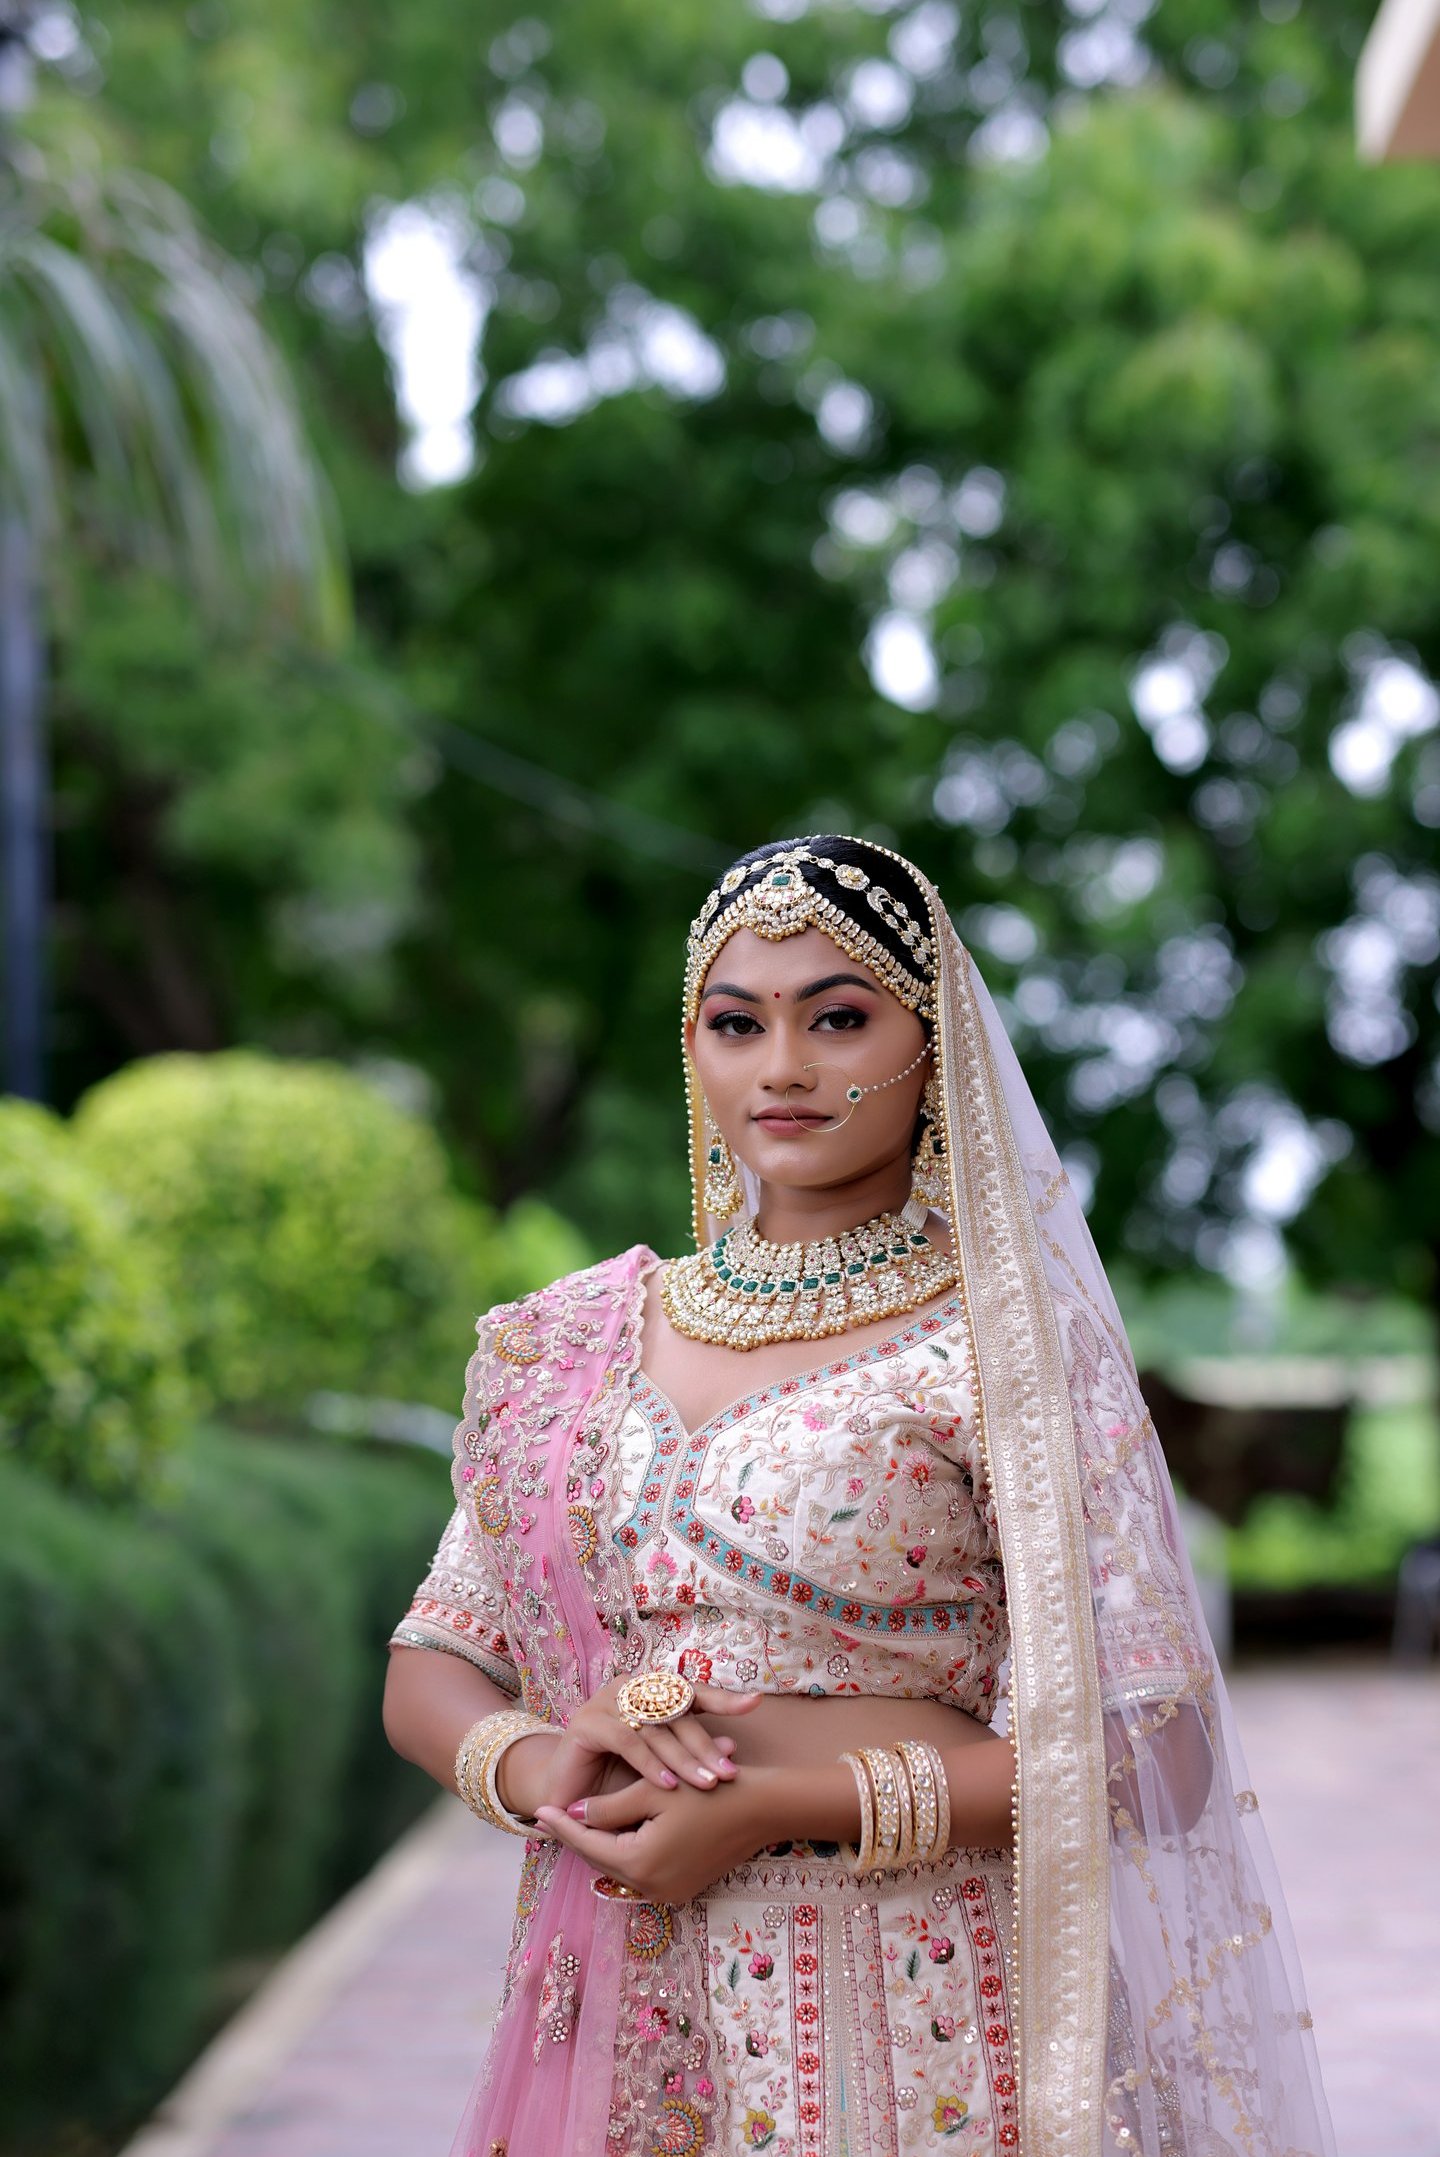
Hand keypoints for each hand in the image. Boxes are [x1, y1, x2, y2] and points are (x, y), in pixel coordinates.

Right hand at [500, 1677, 761, 1820]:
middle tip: (728, 1773)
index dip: (721, 1698)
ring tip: (705, 1783)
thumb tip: (732, 1747)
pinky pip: (628, 1740)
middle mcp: (628, 1689)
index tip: (754, 1703)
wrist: (568, 1801)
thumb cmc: (617, 1783)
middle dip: (705, 1744)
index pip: (690, 1692)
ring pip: (655, 1727)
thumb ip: (689, 1756)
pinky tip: (668, 1785)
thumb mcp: (661, 1770)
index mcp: (648, 1693)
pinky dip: (650, 1763)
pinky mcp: (587, 1722)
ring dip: (683, 1757)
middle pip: (676, 1712)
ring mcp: (606, 1701)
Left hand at [534, 1764, 791, 1905]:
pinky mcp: (684, 1888)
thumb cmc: (710, 1790)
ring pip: (621, 1866)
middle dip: (577, 1837)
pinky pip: (643, 1870)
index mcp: (641, 1865)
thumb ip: (609, 1808)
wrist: (764, 1808)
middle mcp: (653, 1889)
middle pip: (602, 1860)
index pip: (588, 1846)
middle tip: (551, 1816)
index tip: (538, 1811)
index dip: (562, 1827)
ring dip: (602, 1843)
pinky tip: (612, 1829)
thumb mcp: (653, 1792)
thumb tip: (574, 1814)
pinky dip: (626, 1850)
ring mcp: (671, 1893)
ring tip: (575, 1820)